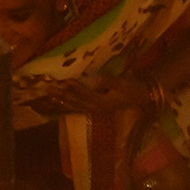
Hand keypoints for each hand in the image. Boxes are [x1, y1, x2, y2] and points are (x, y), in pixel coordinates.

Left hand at [36, 74, 150, 115]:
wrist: (141, 97)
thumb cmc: (132, 88)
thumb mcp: (122, 83)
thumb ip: (107, 81)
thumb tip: (92, 79)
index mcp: (103, 102)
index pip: (85, 94)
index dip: (74, 88)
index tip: (63, 80)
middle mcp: (96, 108)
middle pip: (75, 102)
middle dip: (62, 94)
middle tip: (48, 87)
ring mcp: (94, 110)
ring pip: (73, 106)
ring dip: (60, 100)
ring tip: (48, 94)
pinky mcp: (93, 109)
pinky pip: (76, 108)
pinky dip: (65, 105)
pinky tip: (57, 101)